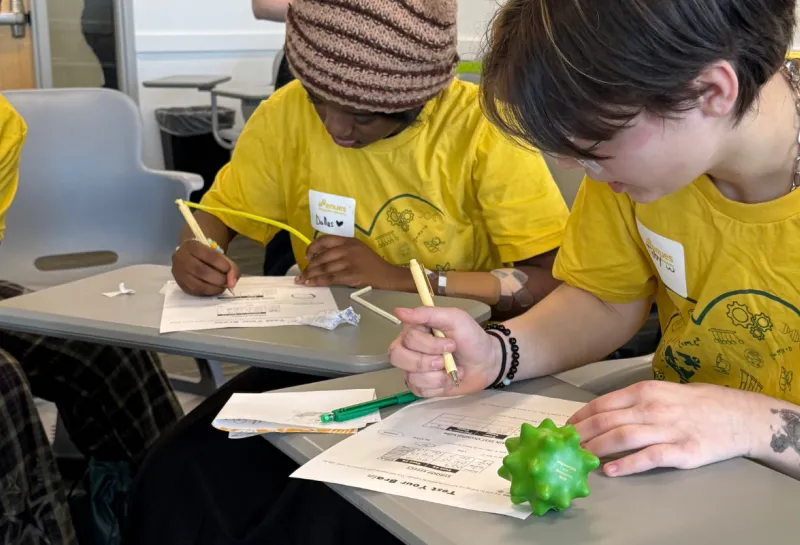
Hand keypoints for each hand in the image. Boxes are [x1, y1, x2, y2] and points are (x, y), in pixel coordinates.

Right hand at [172, 240, 239, 295]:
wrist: (191, 256)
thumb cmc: (207, 255)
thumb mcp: (219, 255)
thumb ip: (230, 266)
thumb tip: (232, 282)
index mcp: (192, 245)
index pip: (210, 255)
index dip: (223, 264)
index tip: (229, 270)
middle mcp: (181, 258)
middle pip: (202, 271)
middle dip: (219, 278)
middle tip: (227, 281)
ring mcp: (178, 272)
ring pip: (197, 284)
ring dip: (214, 287)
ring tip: (223, 286)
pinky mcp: (180, 284)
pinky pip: (195, 291)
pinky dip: (209, 292)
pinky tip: (215, 289)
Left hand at [299, 235, 408, 289]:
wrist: (387, 275)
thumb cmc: (372, 264)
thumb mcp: (358, 250)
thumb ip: (342, 250)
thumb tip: (320, 258)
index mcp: (349, 241)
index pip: (325, 240)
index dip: (312, 248)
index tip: (307, 256)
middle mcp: (348, 249)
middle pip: (322, 257)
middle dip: (309, 267)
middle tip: (302, 274)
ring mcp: (350, 262)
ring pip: (324, 268)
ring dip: (311, 275)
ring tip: (303, 280)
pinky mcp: (351, 275)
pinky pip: (330, 278)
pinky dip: (319, 281)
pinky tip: (311, 284)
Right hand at [388, 307, 500, 397]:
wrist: (486, 363)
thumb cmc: (470, 338)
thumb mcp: (454, 318)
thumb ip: (427, 314)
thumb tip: (398, 311)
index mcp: (415, 330)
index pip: (407, 338)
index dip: (429, 344)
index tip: (451, 344)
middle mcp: (409, 349)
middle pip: (398, 357)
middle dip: (426, 362)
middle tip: (445, 360)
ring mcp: (412, 369)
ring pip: (410, 376)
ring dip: (436, 376)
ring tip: (451, 370)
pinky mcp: (420, 386)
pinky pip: (418, 390)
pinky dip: (438, 386)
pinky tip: (447, 379)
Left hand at [568, 381, 762, 476]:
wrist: (740, 416)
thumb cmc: (699, 403)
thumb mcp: (664, 392)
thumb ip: (636, 401)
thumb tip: (604, 413)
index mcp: (645, 391)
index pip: (603, 404)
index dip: (581, 417)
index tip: (566, 428)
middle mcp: (653, 408)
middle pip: (607, 421)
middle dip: (582, 434)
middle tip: (566, 446)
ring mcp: (667, 429)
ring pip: (622, 437)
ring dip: (597, 448)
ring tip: (580, 457)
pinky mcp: (682, 451)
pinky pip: (648, 457)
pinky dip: (627, 464)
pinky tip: (610, 470)